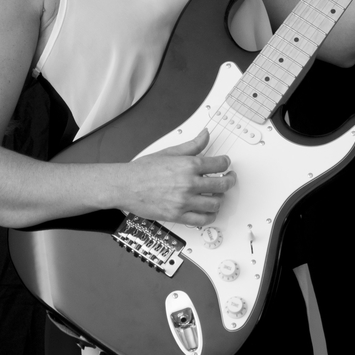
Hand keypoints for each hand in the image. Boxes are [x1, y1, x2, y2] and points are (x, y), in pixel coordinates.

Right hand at [118, 127, 235, 226]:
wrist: (125, 186)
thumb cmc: (143, 170)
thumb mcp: (170, 152)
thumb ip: (192, 145)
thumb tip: (205, 135)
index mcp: (189, 165)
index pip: (220, 164)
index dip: (226, 163)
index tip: (225, 164)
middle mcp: (189, 184)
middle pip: (222, 185)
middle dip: (229, 180)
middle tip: (229, 179)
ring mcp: (184, 202)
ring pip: (215, 203)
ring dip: (220, 199)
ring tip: (217, 195)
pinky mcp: (178, 216)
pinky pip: (202, 220)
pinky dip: (210, 216)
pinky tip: (209, 211)